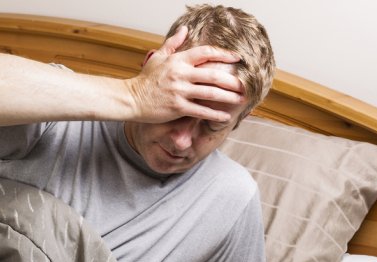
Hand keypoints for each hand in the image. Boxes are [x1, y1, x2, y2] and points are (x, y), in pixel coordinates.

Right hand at [125, 26, 244, 122]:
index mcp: (178, 60)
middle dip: (232, 80)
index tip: (237, 58)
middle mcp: (181, 74)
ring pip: (210, 93)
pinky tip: (226, 117)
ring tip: (240, 100)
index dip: (223, 54)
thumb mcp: (159, 56)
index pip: (205, 53)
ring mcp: (179, 91)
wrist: (131, 98)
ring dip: (228, 97)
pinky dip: (215, 114)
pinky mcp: (177, 107)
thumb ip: (173, 43)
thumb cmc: (145, 79)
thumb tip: (185, 28)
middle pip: (213, 75)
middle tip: (244, 85)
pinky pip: (201, 111)